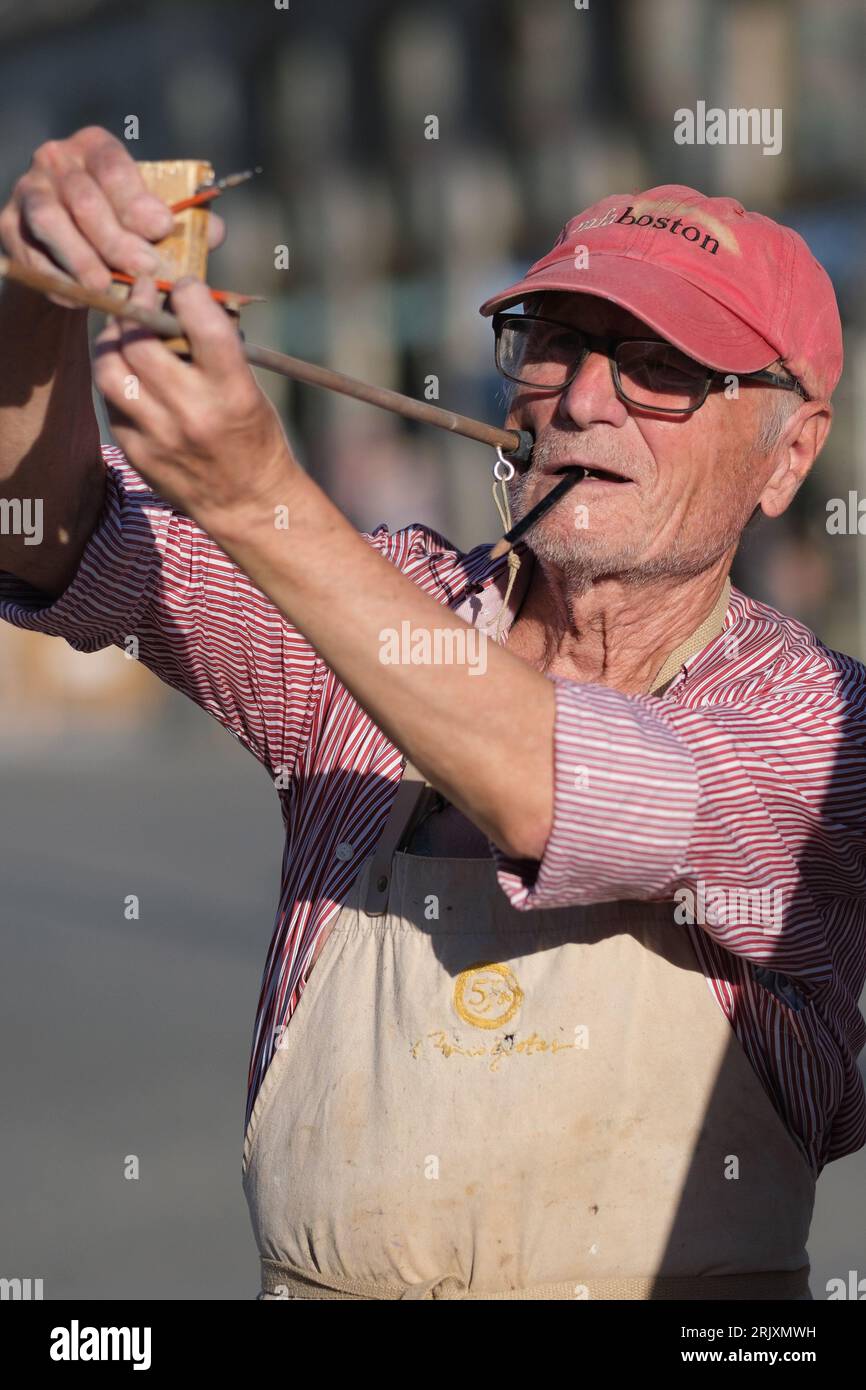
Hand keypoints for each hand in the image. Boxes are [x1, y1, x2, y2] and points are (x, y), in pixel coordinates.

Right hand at [0, 126, 224, 309]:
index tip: (164, 228)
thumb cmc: (124, 226)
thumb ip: (186, 223)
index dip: (138, 199)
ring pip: (51, 221)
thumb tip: (217, 232)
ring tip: (105, 287)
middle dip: (116, 238)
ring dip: (80, 257)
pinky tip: (80, 297)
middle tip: (145, 269)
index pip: (114, 166)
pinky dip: (56, 277)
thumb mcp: (154, 218)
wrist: (74, 245)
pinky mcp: (9, 226)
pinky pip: (30, 252)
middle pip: (84, 198)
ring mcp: (29, 191)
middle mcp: (56, 159)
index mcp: (95, 147)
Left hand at [92, 275, 295, 531]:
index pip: (202, 323)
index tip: (184, 287)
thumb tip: (181, 301)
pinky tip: (128, 372)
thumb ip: (216, 348)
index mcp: (233, 393)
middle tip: (141, 294)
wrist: (248, 504)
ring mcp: (159, 436)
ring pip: (110, 370)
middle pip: (140, 342)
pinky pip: (111, 402)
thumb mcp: (251, 389)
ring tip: (122, 331)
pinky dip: (116, 379)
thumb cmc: (255, 438)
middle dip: (137, 306)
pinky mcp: (136, 452)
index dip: (187, 293)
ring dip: (111, 341)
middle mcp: (192, 413)